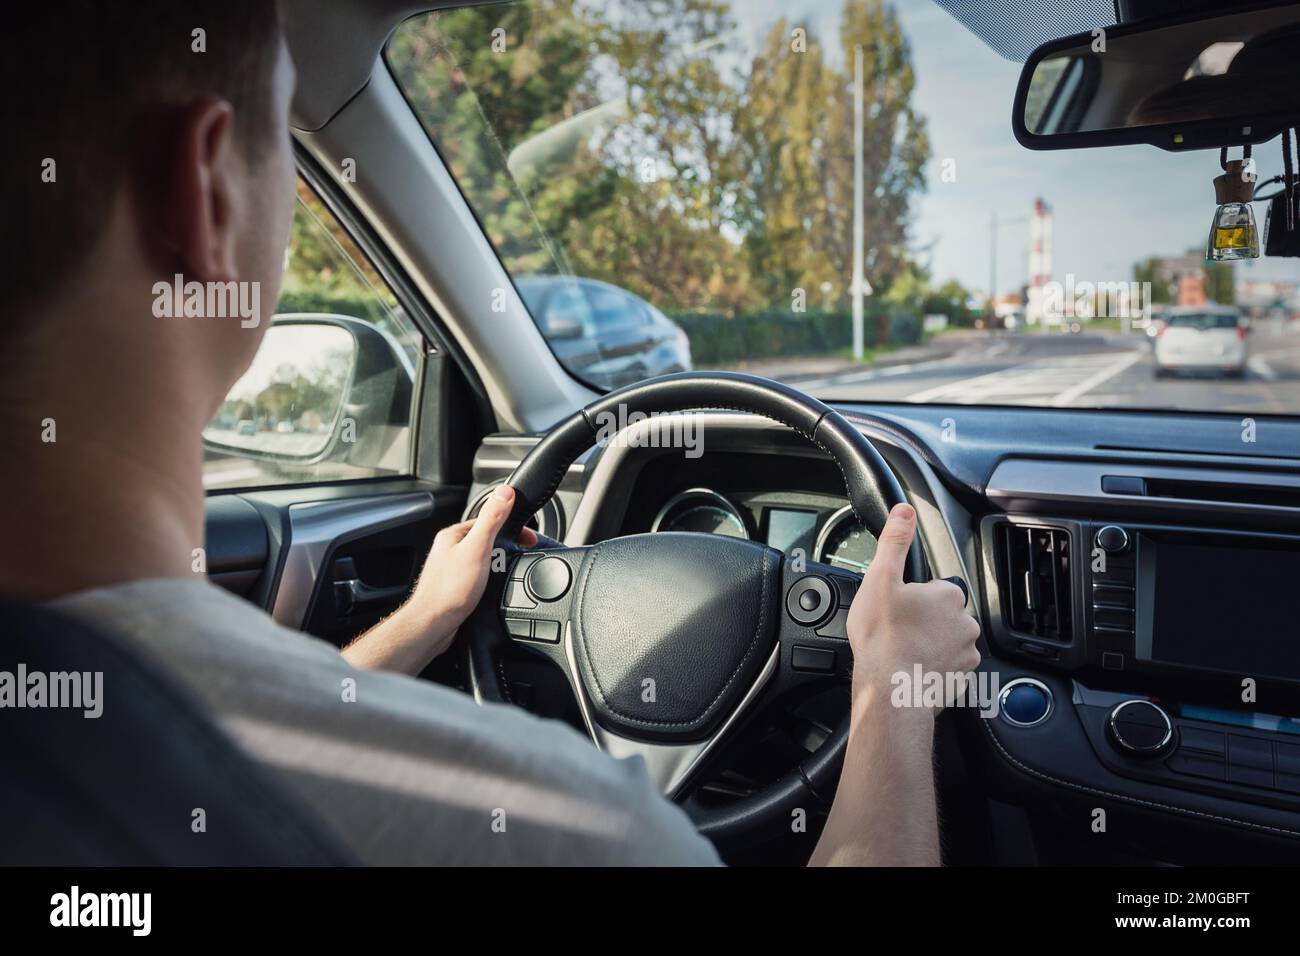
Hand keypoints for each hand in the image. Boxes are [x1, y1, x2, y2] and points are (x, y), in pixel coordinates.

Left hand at [409, 485, 537, 650]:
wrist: (433, 625)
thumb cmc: (450, 590)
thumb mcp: (478, 548)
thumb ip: (492, 519)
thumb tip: (505, 492)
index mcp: (453, 535)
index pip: (488, 520)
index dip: (510, 527)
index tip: (527, 537)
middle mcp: (449, 549)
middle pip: (486, 540)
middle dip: (505, 547)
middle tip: (518, 558)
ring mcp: (450, 569)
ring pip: (482, 559)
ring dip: (497, 565)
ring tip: (506, 574)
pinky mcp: (454, 587)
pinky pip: (478, 576)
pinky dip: (489, 580)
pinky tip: (492, 588)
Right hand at [845, 503, 980, 713]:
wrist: (891, 692)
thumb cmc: (884, 639)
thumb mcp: (880, 579)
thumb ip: (894, 543)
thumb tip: (904, 512)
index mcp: (948, 594)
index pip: (936, 587)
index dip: (914, 596)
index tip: (898, 608)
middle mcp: (965, 622)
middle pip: (943, 614)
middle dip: (924, 620)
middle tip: (897, 631)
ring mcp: (966, 653)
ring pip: (947, 640)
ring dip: (930, 644)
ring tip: (903, 652)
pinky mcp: (963, 678)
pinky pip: (948, 666)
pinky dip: (933, 667)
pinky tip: (913, 669)